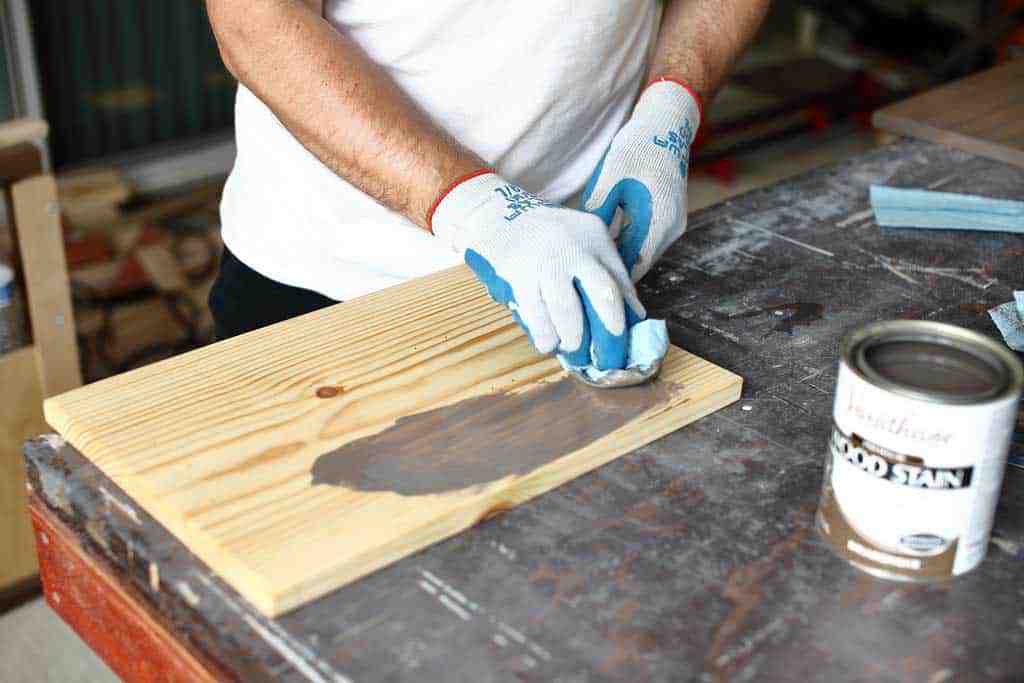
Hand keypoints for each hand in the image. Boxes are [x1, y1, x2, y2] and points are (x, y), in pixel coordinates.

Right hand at [430, 172, 644, 369]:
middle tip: (606, 356)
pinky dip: (545, 334)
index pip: (620, 282)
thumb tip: (635, 316)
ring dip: (573, 337)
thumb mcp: (581, 242)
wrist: (498, 215)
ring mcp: (545, 260)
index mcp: (595, 237)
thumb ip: (606, 273)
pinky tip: (548, 344)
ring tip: (572, 350)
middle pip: (603, 293)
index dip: (626, 317)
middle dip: (608, 331)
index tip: (623, 340)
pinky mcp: (518, 274)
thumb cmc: (548, 239)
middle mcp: (574, 247)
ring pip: (567, 308)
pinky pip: (536, 313)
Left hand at [581, 79, 700, 281]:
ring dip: (621, 259)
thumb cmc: (636, 148)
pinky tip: (606, 247)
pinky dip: (628, 245)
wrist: (665, 126)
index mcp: (659, 222)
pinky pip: (648, 240)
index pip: (634, 265)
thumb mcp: (610, 180)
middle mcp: (671, 228)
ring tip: (591, 268)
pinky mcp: (670, 218)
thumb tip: (581, 243)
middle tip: (584, 283)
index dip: (611, 280)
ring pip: (643, 252)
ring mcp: (673, 224)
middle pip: (639, 262)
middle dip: (614, 273)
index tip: (587, 289)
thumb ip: (598, 213)